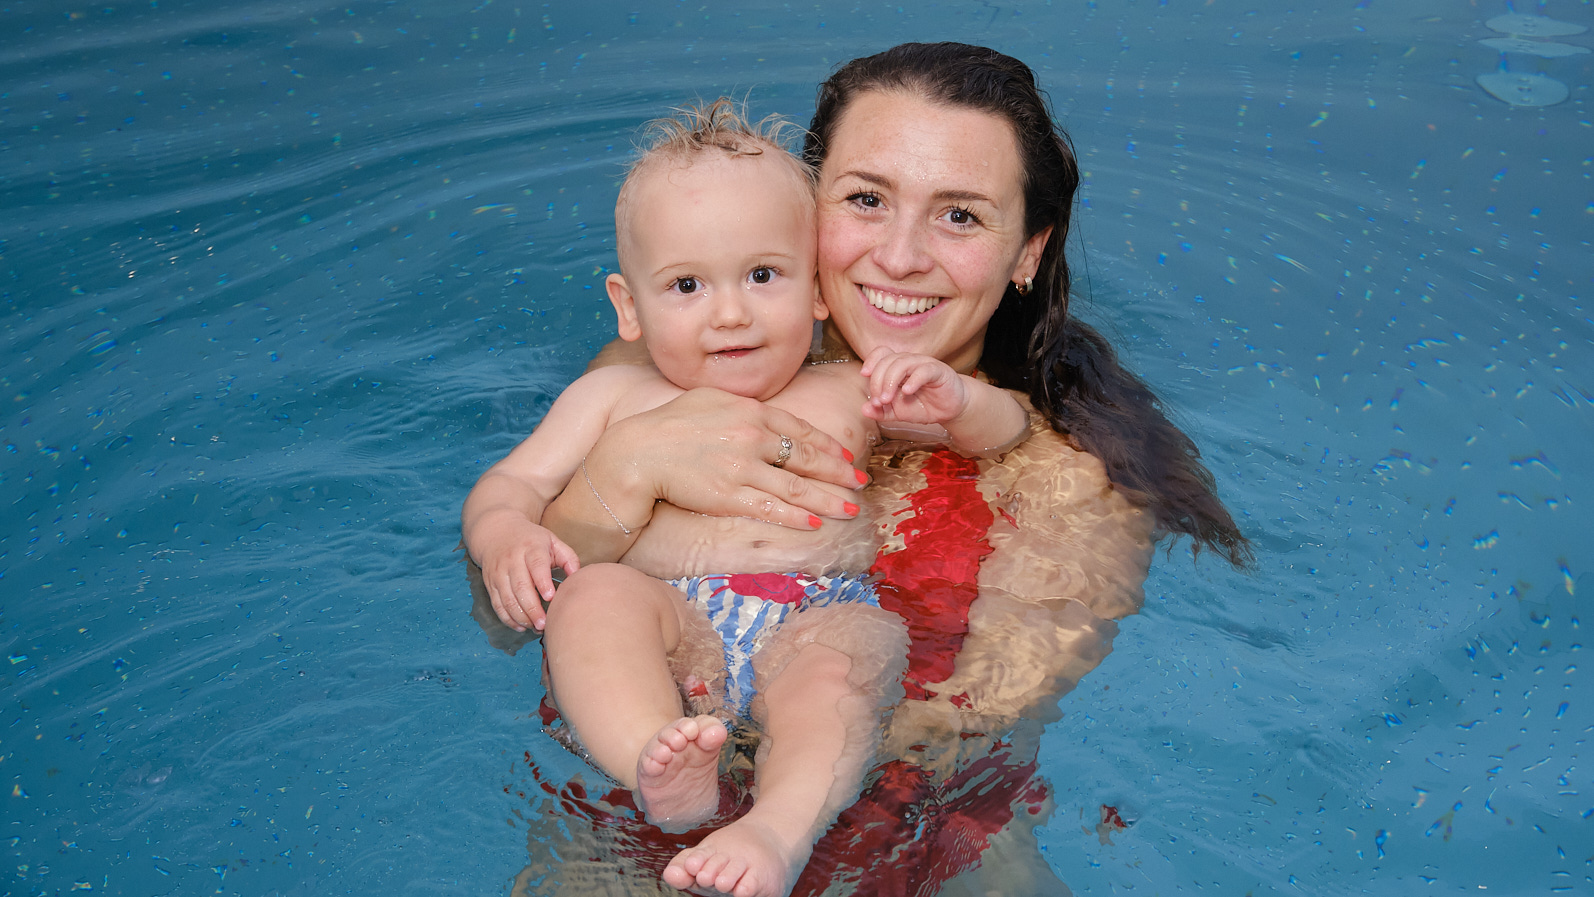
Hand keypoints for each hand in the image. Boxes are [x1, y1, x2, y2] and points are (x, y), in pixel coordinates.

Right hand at [470, 510, 581, 631]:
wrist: (496, 533)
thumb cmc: (531, 540)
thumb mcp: (552, 541)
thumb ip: (568, 558)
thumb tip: (578, 577)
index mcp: (531, 548)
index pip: (536, 565)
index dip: (542, 582)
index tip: (551, 597)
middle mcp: (512, 560)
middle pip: (520, 587)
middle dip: (532, 608)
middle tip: (544, 623)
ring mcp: (499, 573)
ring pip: (507, 599)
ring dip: (521, 617)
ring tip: (536, 628)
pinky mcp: (491, 584)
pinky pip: (497, 605)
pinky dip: (508, 618)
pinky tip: (521, 626)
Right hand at [583, 387, 865, 531]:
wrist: (636, 452)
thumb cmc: (668, 424)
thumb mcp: (708, 398)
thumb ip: (740, 405)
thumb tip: (762, 412)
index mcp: (750, 410)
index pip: (799, 429)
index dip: (826, 445)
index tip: (844, 456)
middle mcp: (752, 437)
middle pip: (806, 458)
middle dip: (838, 473)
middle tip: (860, 482)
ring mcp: (742, 468)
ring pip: (796, 487)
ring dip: (828, 500)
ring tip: (850, 509)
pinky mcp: (729, 496)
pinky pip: (772, 508)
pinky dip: (796, 517)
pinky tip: (816, 524)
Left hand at [860, 347, 970, 425]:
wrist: (950, 410)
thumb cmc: (924, 406)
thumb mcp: (898, 412)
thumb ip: (881, 411)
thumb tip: (864, 409)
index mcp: (898, 367)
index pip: (881, 354)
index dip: (871, 360)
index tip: (864, 374)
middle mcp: (909, 362)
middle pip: (888, 361)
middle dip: (878, 381)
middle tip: (878, 401)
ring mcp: (924, 364)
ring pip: (903, 363)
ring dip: (890, 381)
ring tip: (887, 399)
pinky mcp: (938, 371)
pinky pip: (924, 370)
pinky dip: (913, 380)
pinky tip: (907, 392)